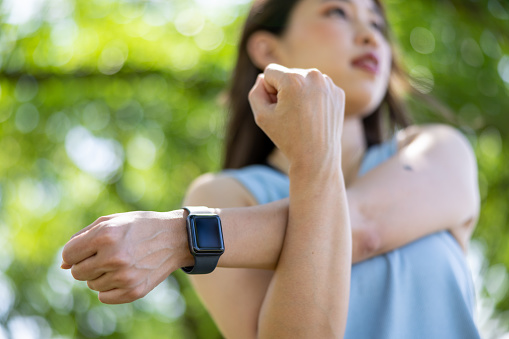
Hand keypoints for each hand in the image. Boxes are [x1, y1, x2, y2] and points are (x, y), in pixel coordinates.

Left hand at [61, 210, 191, 303]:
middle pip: (77, 272)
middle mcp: (113, 257)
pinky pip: (104, 297)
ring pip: (92, 285)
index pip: (68, 255)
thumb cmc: (139, 226)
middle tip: (105, 255)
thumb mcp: (112, 221)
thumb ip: (82, 238)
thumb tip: (63, 266)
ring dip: (100, 275)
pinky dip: (110, 288)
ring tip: (120, 262)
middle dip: (86, 264)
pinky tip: (125, 274)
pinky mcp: (133, 291)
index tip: (88, 249)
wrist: (175, 238)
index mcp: (105, 235)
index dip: (75, 252)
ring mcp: (124, 277)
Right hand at [248, 63, 345, 169]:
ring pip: (304, 81)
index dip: (268, 92)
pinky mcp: (338, 93)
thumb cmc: (287, 137)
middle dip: (285, 91)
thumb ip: (256, 92)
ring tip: (303, 117)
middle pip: (288, 75)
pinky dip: (314, 99)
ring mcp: (329, 84)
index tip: (277, 109)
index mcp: (293, 79)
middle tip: (291, 116)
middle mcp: (314, 75)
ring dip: (300, 94)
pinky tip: (315, 116)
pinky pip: (319, 88)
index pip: (270, 72)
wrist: (317, 157)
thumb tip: (263, 78)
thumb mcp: (261, 116)